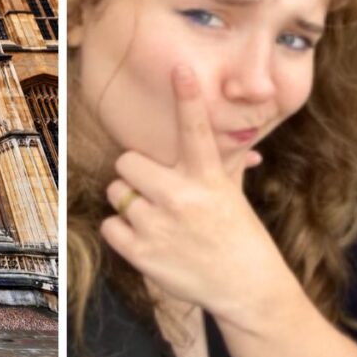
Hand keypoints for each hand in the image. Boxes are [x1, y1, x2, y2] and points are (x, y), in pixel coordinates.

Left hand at [100, 65, 284, 322]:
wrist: (247, 288)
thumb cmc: (238, 233)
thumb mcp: (232, 193)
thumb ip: (226, 163)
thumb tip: (245, 143)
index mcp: (207, 177)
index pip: (196, 129)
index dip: (188, 97)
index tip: (181, 69)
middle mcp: (182, 196)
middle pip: (126, 161)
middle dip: (134, 173)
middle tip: (152, 187)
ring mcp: (159, 225)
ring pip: (116, 193)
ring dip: (128, 203)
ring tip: (154, 217)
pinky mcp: (142, 252)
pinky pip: (109, 225)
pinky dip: (121, 232)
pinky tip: (145, 238)